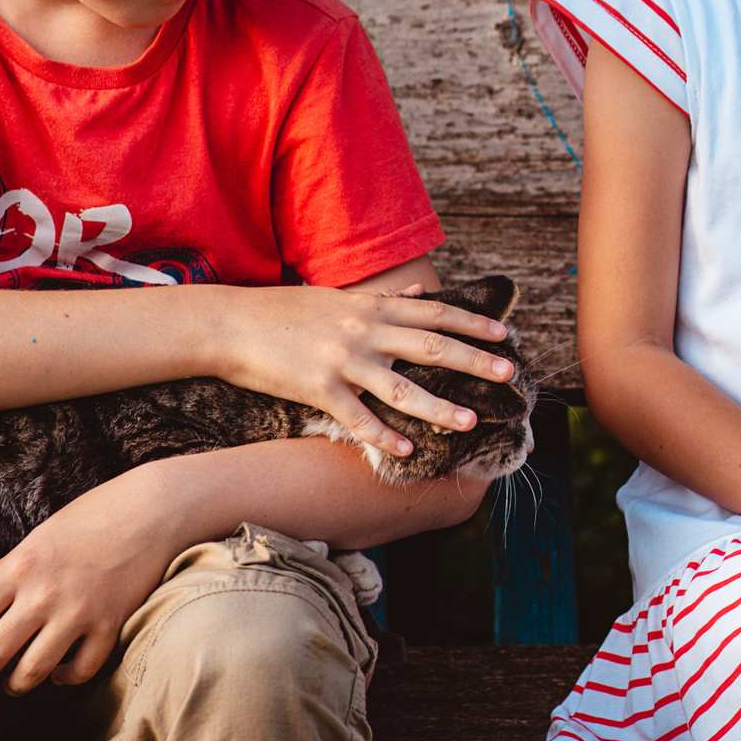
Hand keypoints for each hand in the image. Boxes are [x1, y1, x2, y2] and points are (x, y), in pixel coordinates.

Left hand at [0, 471, 183, 704]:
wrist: (151, 511)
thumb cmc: (91, 518)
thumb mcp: (38, 538)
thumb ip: (1, 571)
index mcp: (20, 567)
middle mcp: (43, 593)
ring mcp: (78, 611)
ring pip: (33, 670)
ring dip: (16, 686)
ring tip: (11, 687)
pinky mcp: (110, 623)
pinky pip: (81, 668)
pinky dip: (66, 678)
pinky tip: (60, 674)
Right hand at [215, 286, 512, 458]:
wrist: (231, 323)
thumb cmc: (286, 310)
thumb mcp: (340, 297)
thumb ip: (385, 298)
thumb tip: (421, 290)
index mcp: (373, 307)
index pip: (435, 314)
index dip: (472, 324)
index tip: (504, 335)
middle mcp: (365, 331)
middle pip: (432, 347)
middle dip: (474, 361)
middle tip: (509, 375)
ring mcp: (343, 360)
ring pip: (402, 388)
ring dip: (439, 406)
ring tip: (471, 421)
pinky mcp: (318, 389)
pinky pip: (358, 417)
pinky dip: (384, 435)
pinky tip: (407, 450)